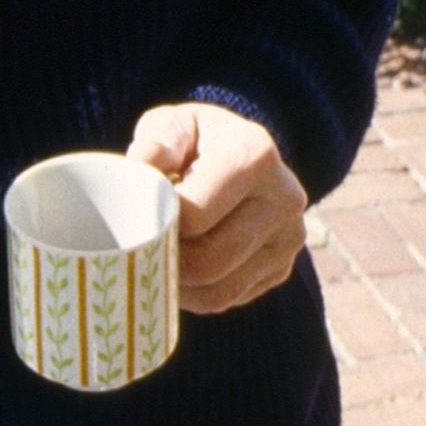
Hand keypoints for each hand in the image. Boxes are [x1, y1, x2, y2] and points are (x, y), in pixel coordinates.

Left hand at [127, 101, 308, 316]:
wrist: (238, 156)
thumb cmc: (195, 141)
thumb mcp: (173, 126)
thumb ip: (155, 145)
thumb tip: (139, 171)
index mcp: (253, 154)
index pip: (193, 215)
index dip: (156, 222)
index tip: (136, 213)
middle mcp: (283, 197)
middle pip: (207, 261)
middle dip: (164, 261)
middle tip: (137, 248)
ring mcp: (288, 238)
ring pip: (218, 291)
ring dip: (177, 286)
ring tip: (153, 260)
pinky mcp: (282, 267)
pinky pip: (228, 299)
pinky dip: (195, 295)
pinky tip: (179, 271)